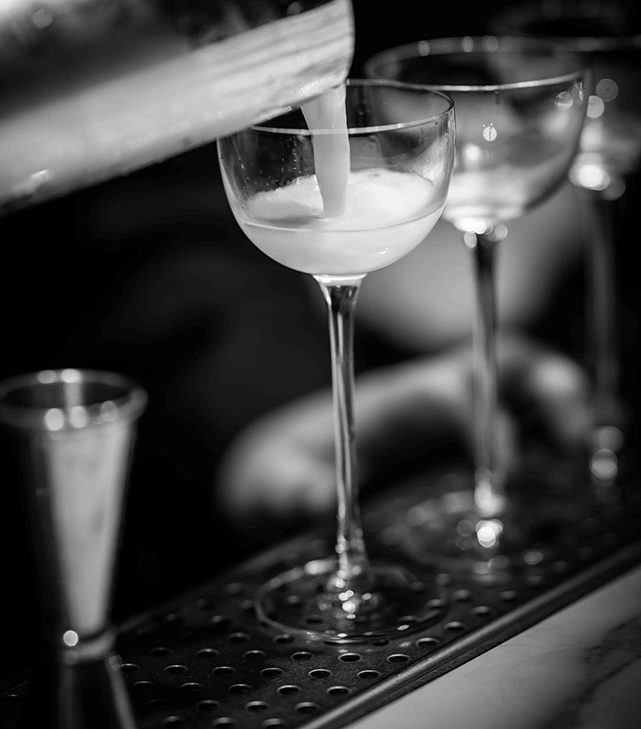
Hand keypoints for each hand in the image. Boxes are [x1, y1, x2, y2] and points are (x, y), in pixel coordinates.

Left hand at [216, 333, 590, 531]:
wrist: (280, 459)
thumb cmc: (284, 465)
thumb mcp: (273, 482)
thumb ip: (290, 490)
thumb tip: (316, 503)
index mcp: (384, 401)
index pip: (443, 388)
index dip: (480, 417)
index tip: (503, 469)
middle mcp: (423, 393)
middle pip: (494, 359)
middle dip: (544, 386)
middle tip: (576, 437)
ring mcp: (446, 407)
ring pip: (514, 375)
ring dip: (560, 397)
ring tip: (588, 440)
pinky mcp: (459, 429)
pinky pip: (515, 407)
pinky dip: (552, 417)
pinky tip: (577, 449)